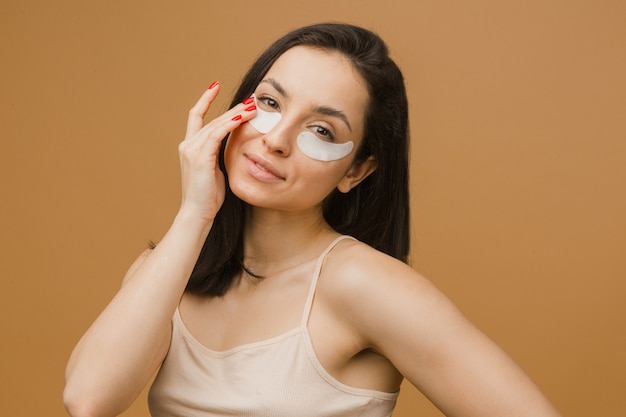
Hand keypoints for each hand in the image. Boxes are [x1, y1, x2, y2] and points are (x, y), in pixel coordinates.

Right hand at [177, 82, 255, 223]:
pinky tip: (243, 117)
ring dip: (236, 113)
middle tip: (251, 98)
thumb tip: (233, 150)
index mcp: (189, 147)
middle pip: (212, 118)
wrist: (197, 214)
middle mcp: (188, 145)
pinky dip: (231, 124)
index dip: (205, 100)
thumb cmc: (208, 197)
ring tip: (253, 106)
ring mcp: (192, 149)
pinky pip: (217, 133)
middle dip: (233, 108)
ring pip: (216, 123)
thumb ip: (219, 157)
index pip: (196, 116)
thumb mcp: (215, 171)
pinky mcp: (200, 156)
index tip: (215, 86)